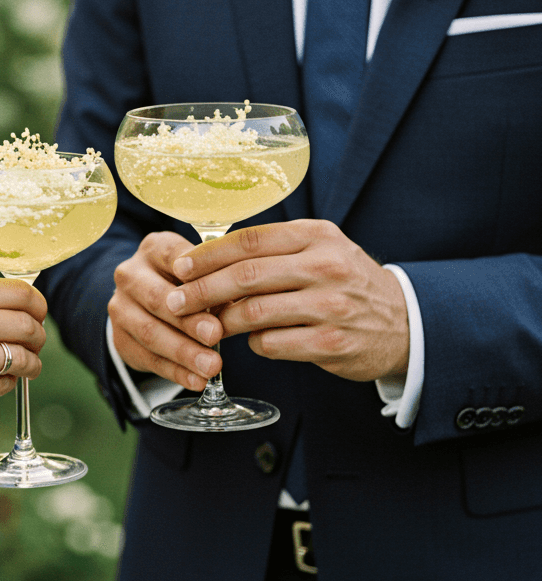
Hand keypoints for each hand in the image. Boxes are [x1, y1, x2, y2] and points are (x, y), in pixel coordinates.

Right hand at [0, 278, 47, 437]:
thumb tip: (12, 307)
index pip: (21, 293)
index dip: (37, 307)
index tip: (37, 315)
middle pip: (29, 325)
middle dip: (38, 337)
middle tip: (34, 344)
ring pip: (24, 357)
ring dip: (30, 364)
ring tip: (24, 367)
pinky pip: (6, 385)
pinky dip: (6, 384)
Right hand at [108, 232, 224, 389]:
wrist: (147, 301)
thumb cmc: (187, 281)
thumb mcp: (201, 270)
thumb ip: (216, 280)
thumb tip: (236, 299)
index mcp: (154, 248)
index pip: (173, 256)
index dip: (194, 277)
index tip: (218, 292)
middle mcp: (130, 275)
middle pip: (157, 299)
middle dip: (188, 321)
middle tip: (216, 335)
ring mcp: (120, 308)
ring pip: (150, 333)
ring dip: (183, 352)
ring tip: (212, 367)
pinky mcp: (120, 339)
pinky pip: (148, 359)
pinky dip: (175, 372)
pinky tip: (197, 381)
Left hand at [165, 220, 408, 383]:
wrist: (406, 323)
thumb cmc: (348, 284)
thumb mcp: (322, 250)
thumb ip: (275, 249)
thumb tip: (209, 257)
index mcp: (317, 236)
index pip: (249, 240)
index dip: (207, 255)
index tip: (179, 267)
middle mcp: (325, 267)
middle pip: (245, 276)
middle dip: (201, 291)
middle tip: (174, 302)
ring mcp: (329, 307)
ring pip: (253, 313)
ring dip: (222, 322)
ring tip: (207, 326)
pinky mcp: (330, 344)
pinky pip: (272, 344)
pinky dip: (254, 344)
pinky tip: (252, 342)